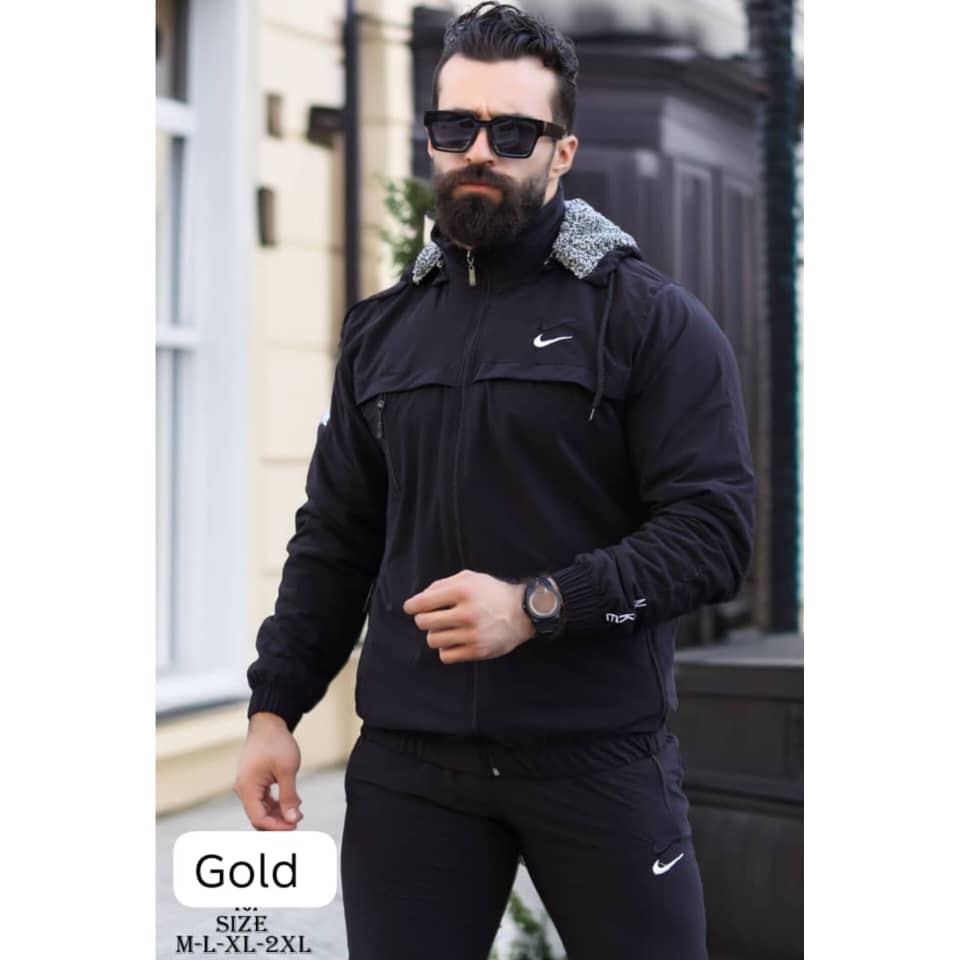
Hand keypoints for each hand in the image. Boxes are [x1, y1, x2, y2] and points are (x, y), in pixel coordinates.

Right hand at [234, 712, 303, 830]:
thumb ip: (289, 797)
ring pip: (261, 809)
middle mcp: (243, 788)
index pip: (259, 818)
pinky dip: (276, 804)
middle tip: (297, 823)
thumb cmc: (276, 742)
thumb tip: (292, 820)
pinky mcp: (253, 781)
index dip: (277, 827)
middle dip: (277, 823)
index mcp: (247, 787)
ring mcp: (247, 784)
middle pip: (258, 816)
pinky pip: (262, 799)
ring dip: (278, 814)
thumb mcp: (287, 770)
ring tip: (297, 812)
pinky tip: (291, 802)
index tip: (295, 826)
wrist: (269, 722)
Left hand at [403, 569, 534, 663]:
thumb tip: (419, 599)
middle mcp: (466, 613)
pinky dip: (446, 649)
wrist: (523, 613)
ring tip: (446, 629)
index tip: (411, 608)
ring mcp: (472, 634)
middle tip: (432, 618)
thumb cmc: (493, 593)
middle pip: (424, 622)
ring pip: (433, 640)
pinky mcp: (477, 651)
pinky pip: (445, 656)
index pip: (422, 602)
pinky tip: (454, 641)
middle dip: (424, 619)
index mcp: (462, 591)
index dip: (411, 606)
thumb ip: (443, 584)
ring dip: (435, 634)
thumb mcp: (470, 578)